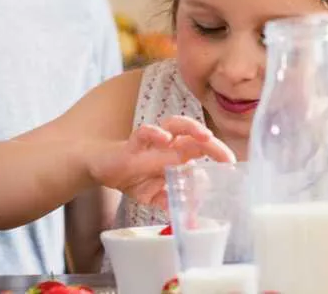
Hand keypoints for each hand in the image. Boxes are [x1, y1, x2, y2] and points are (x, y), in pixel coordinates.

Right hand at [86, 116, 235, 209]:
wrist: (96, 166)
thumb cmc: (128, 174)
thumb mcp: (152, 194)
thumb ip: (171, 198)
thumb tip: (194, 202)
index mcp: (173, 153)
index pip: (201, 148)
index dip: (218, 152)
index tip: (231, 164)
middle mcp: (165, 143)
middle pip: (193, 135)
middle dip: (211, 142)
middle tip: (225, 155)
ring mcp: (149, 141)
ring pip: (173, 124)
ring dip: (190, 128)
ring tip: (203, 135)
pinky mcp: (131, 143)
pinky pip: (143, 132)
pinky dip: (154, 133)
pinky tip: (164, 139)